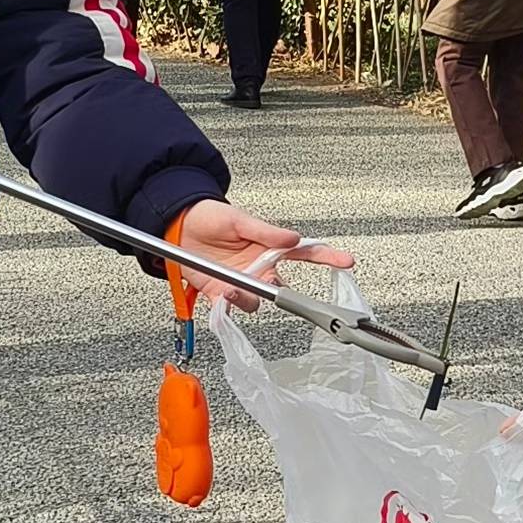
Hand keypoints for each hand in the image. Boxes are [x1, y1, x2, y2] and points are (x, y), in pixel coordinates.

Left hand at [167, 199, 350, 312]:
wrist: (177, 224)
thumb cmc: (210, 216)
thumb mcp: (238, 218)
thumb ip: (266, 232)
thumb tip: (292, 237)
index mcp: (269, 247)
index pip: (305, 253)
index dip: (327, 257)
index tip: (346, 261)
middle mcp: (259, 267)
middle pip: (280, 287)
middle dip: (277, 289)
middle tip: (268, 281)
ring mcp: (240, 281)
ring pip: (256, 301)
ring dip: (248, 298)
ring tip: (232, 287)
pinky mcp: (219, 291)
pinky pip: (230, 307)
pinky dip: (228, 305)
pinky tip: (222, 295)